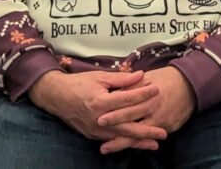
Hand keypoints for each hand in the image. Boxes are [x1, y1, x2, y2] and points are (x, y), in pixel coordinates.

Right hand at [29, 70, 166, 148]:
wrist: (57, 97)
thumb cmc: (79, 84)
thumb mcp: (100, 77)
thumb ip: (121, 79)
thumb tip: (141, 75)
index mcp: (100, 102)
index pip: (127, 99)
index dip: (143, 93)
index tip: (157, 89)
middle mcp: (99, 119)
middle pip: (127, 126)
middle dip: (147, 130)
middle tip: (163, 132)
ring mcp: (95, 130)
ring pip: (121, 137)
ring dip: (138, 141)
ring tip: (154, 143)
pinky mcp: (92, 135)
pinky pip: (112, 140)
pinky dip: (125, 142)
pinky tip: (136, 144)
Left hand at [97, 67, 195, 153]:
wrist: (190, 84)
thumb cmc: (166, 78)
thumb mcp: (148, 77)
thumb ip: (131, 86)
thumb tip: (115, 92)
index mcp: (148, 96)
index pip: (128, 107)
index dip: (114, 114)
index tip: (100, 120)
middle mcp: (154, 110)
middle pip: (132, 124)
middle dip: (116, 134)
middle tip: (101, 143)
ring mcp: (162, 121)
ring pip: (140, 135)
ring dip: (123, 143)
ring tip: (107, 148)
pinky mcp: (169, 128)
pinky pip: (151, 136)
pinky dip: (139, 142)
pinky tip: (127, 146)